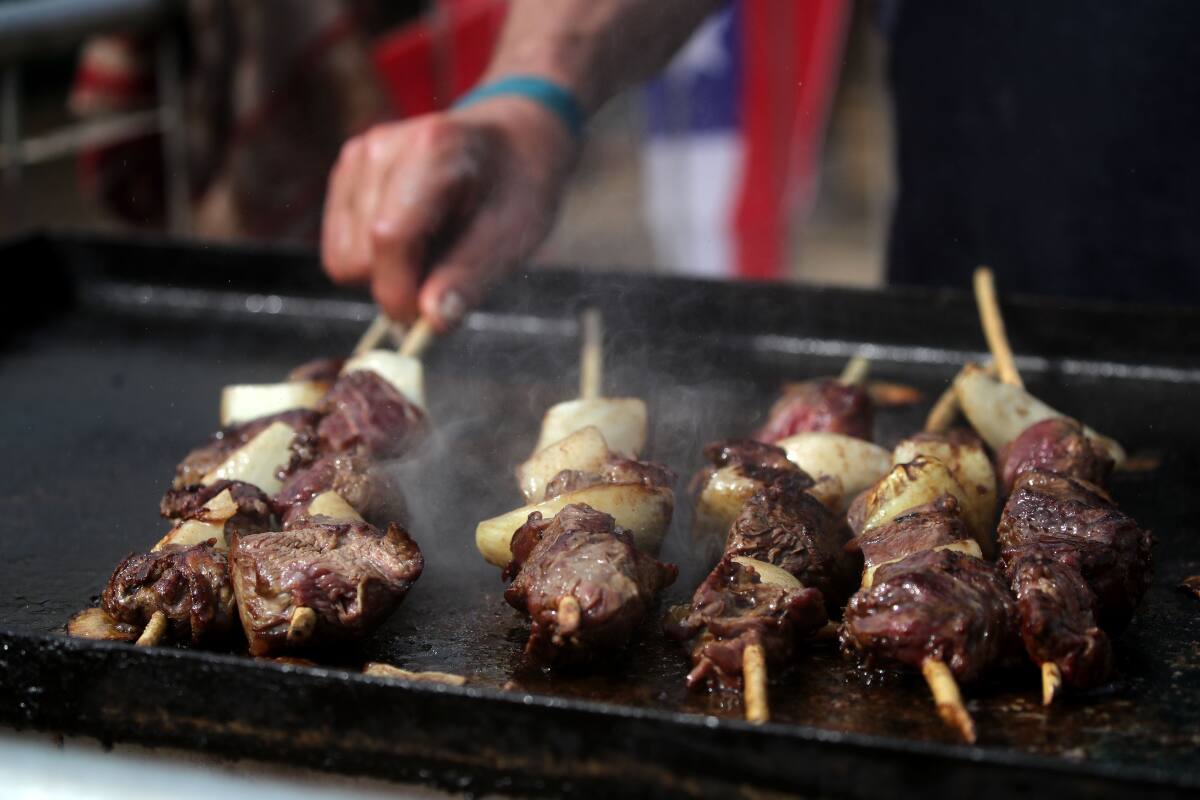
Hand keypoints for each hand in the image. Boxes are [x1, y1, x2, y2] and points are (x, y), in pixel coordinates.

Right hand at [321, 96, 578, 329]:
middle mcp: (381, 147)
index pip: (388, 237)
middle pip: (358, 258)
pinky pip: (339, 248)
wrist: (509, 146)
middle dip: (398, 283)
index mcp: (431, 150)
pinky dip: (372, 258)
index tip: (426, 319)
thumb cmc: (516, 191)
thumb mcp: (511, 238)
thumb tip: (431, 322)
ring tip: (432, 248)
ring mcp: (357, 158)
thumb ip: (469, 279)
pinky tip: (412, 237)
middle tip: (444, 272)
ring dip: (385, 271)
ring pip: (342, 259)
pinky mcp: (345, 174)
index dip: (400, 293)